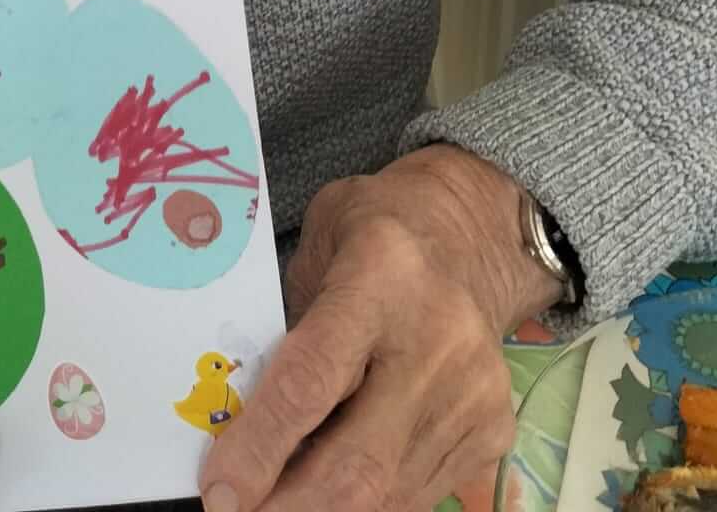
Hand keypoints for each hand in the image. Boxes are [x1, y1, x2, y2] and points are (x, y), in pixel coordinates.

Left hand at [199, 146, 562, 511]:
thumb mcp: (315, 250)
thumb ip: (283, 329)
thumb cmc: (374, 232)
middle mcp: (439, 338)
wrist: (471, 236)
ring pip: (389, 496)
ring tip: (279, 498)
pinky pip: (416, 496)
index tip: (221, 491)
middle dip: (289, 507)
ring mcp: (474, 392)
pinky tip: (330, 487)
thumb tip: (238, 425)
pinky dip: (367, 504)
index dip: (261, 447)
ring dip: (323, 511)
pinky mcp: (495, 430)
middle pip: (357, 464)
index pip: (314, 380)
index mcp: (382, 273)